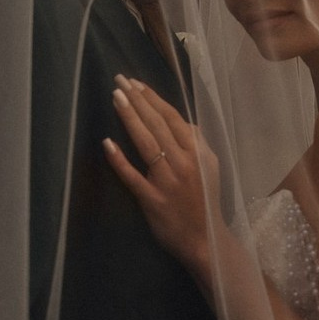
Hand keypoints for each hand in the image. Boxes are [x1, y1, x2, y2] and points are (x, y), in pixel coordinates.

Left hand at [103, 75, 223, 282]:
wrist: (206, 239)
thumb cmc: (206, 200)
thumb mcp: (211, 166)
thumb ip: (198, 141)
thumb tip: (183, 120)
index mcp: (197, 152)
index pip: (171, 117)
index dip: (152, 99)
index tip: (136, 83)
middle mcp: (182, 162)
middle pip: (156, 125)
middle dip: (137, 100)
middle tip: (120, 80)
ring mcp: (166, 181)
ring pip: (145, 143)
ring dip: (130, 118)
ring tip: (116, 97)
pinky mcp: (152, 199)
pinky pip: (132, 176)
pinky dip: (119, 160)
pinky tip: (107, 143)